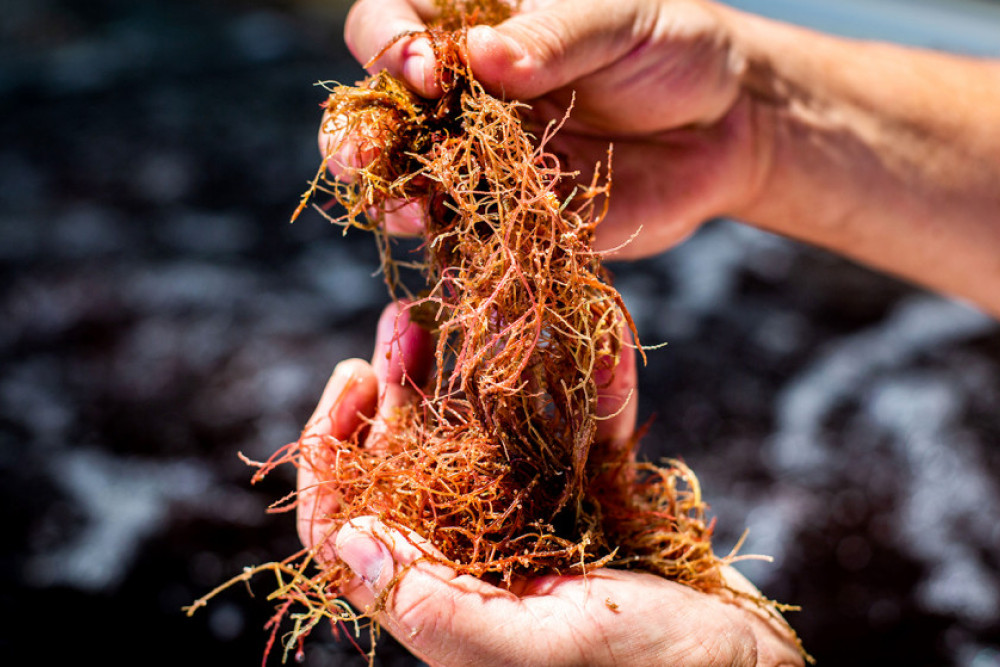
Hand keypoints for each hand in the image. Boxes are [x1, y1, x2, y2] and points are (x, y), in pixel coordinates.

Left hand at [296, 302, 802, 665]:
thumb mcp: (542, 649)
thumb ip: (440, 605)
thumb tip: (346, 535)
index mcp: (444, 599)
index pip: (348, 526)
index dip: (335, 452)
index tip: (354, 378)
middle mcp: (478, 558)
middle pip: (415, 462)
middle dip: (406, 386)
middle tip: (407, 318)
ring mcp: (539, 524)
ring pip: (489, 434)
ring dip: (482, 370)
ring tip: (474, 305)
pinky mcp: (598, 503)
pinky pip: (584, 432)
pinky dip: (593, 388)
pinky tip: (600, 342)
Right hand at [335, 0, 769, 257]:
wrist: (723, 127)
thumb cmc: (671, 48)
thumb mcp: (621, 19)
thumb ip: (555, 37)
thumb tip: (481, 58)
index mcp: (476, 24)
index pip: (395, 20)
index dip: (392, 44)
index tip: (429, 72)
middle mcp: (464, 95)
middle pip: (383, 111)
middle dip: (359, 133)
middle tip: (359, 154)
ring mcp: (483, 159)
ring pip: (413, 180)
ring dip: (396, 198)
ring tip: (406, 209)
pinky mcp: (512, 215)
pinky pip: (470, 232)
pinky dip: (458, 245)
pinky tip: (457, 253)